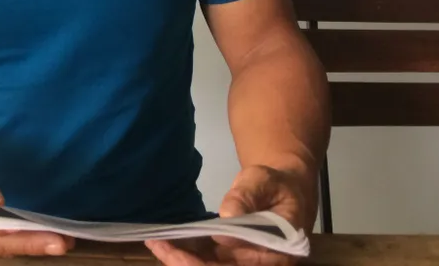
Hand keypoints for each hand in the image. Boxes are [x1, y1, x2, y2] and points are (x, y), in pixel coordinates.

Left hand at [145, 165, 311, 265]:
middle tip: (156, 245)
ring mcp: (248, 262)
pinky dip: (187, 254)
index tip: (177, 253)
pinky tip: (167, 243)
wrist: (282, 189)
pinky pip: (209, 261)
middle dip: (185, 263)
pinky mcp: (235, 257)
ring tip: (155, 243)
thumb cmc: (275, 183)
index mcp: (277, 252)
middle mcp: (262, 263)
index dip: (204, 264)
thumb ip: (246, 197)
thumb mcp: (262, 181)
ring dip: (181, 260)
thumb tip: (226, 220)